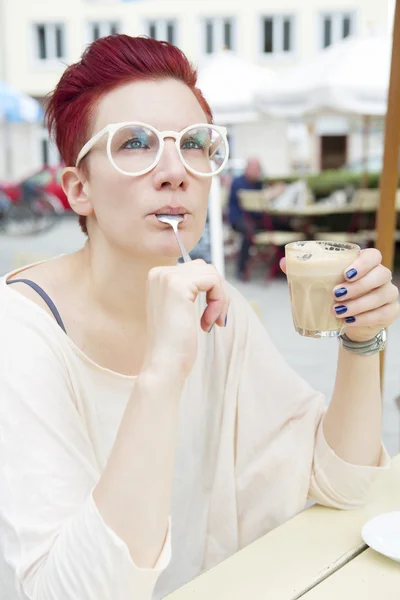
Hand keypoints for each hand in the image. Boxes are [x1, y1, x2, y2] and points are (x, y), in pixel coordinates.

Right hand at [142, 260, 228, 375]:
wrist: (164, 364)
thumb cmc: (175, 343)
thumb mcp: (181, 309)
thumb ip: (191, 290)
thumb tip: (214, 276)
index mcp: (157, 277)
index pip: (196, 269)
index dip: (210, 292)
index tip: (208, 317)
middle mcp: (159, 272)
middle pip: (205, 268)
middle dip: (216, 293)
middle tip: (214, 320)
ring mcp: (167, 277)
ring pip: (211, 273)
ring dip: (219, 299)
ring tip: (211, 321)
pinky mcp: (179, 284)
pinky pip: (214, 281)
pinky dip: (219, 301)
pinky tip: (209, 322)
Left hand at [281, 249, 399, 341]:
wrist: (349, 322)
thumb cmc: (335, 296)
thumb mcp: (320, 283)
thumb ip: (304, 271)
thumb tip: (284, 262)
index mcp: (366, 264)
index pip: (373, 255)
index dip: (363, 263)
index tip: (345, 274)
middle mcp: (381, 276)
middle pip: (380, 274)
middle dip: (358, 286)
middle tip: (336, 295)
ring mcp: (388, 294)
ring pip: (381, 295)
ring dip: (359, 304)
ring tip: (338, 311)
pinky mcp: (391, 311)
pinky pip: (383, 314)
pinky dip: (365, 318)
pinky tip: (350, 321)